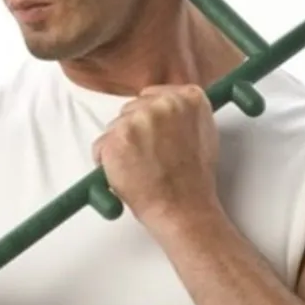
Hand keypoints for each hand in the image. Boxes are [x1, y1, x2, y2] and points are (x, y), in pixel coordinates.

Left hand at [91, 84, 222, 227]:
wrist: (183, 208)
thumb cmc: (193, 180)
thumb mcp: (204, 133)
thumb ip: (183, 114)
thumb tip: (162, 108)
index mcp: (188, 98)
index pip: (151, 95)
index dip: (148, 118)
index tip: (151, 135)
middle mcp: (163, 104)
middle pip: (131, 109)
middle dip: (133, 131)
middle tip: (146, 157)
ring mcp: (138, 120)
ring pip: (114, 127)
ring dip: (120, 146)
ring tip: (139, 169)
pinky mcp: (116, 139)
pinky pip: (100, 146)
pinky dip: (106, 161)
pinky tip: (125, 175)